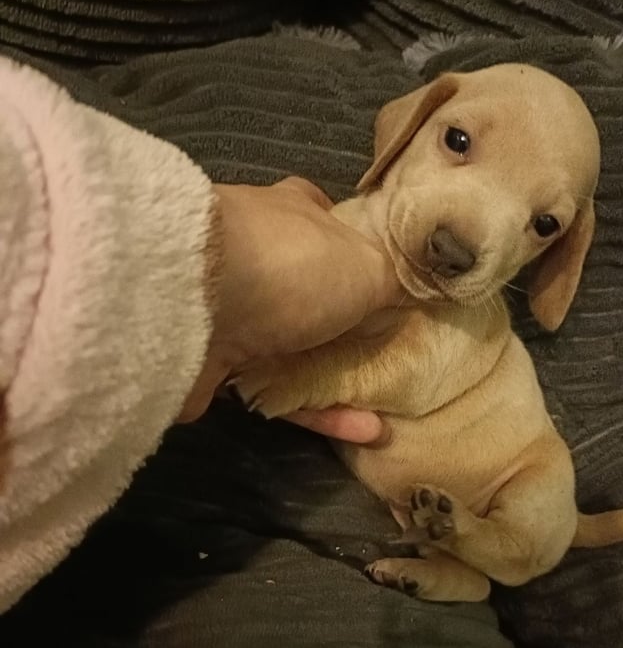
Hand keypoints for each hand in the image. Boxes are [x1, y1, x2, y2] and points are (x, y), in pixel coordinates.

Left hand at [179, 177, 402, 440]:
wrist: (190, 306)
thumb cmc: (291, 266)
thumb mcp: (367, 266)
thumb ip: (393, 282)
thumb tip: (407, 295)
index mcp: (293, 215)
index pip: (325, 220)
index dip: (354, 247)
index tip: (384, 282)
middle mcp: (259, 257)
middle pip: (311, 291)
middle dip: (348, 324)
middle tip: (391, 356)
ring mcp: (232, 311)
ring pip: (294, 350)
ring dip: (339, 379)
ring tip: (386, 410)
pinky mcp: (215, 365)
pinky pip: (277, 394)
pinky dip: (320, 413)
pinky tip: (365, 432)